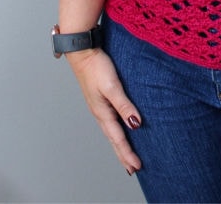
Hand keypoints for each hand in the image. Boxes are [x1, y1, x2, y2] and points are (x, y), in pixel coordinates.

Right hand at [66, 48, 141, 173]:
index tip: (136, 167)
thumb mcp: (113, 86)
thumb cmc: (97, 67)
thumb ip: (124, 105)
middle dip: (123, 154)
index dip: (127, 153)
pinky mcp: (101, 99)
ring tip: (126, 155)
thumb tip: (135, 124)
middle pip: (113, 139)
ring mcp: (99, 106)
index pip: (118, 138)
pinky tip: (121, 128)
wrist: (83, 52)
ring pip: (111, 131)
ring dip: (120, 145)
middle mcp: (100, 112)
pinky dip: (117, 131)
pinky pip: (110, 121)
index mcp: (102, 112)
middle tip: (132, 169)